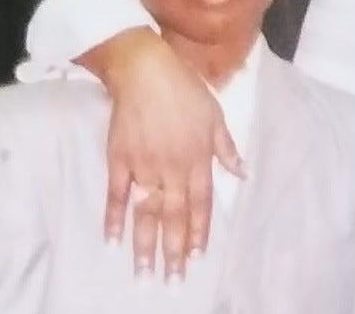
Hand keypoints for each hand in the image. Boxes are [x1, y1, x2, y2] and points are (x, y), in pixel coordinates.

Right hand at [83, 29, 242, 280]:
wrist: (146, 70)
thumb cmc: (185, 90)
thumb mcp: (215, 116)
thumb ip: (226, 148)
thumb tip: (242, 173)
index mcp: (197, 158)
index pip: (200, 204)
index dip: (198, 232)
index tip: (196, 259)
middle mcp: (172, 168)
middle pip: (173, 216)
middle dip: (173, 252)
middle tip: (172, 284)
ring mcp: (143, 165)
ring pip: (145, 213)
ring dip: (145, 246)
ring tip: (143, 276)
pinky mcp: (118, 159)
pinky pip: (115, 195)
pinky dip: (113, 219)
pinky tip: (112, 243)